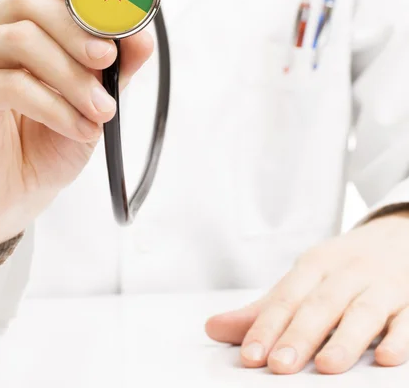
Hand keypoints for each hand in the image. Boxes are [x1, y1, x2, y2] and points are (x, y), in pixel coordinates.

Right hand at [0, 0, 152, 268]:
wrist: (7, 198)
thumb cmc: (46, 144)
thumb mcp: (94, 102)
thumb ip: (115, 67)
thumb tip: (142, 34)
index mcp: (24, 23)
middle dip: (78, 29)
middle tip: (108, 61)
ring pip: (21, 38)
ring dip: (72, 76)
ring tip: (101, 111)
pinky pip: (10, 84)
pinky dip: (54, 106)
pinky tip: (77, 128)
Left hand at [205, 211, 408, 373]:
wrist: (397, 235)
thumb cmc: (341, 267)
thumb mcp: (303, 279)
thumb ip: (263, 310)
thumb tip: (213, 328)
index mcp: (314, 266)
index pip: (286, 298)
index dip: (266, 326)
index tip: (250, 355)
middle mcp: (345, 273)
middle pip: (320, 305)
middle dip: (299, 335)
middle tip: (279, 365)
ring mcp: (381, 285)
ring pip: (363, 312)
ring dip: (345, 339)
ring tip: (327, 367)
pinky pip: (407, 319)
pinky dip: (399, 337)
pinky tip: (387, 357)